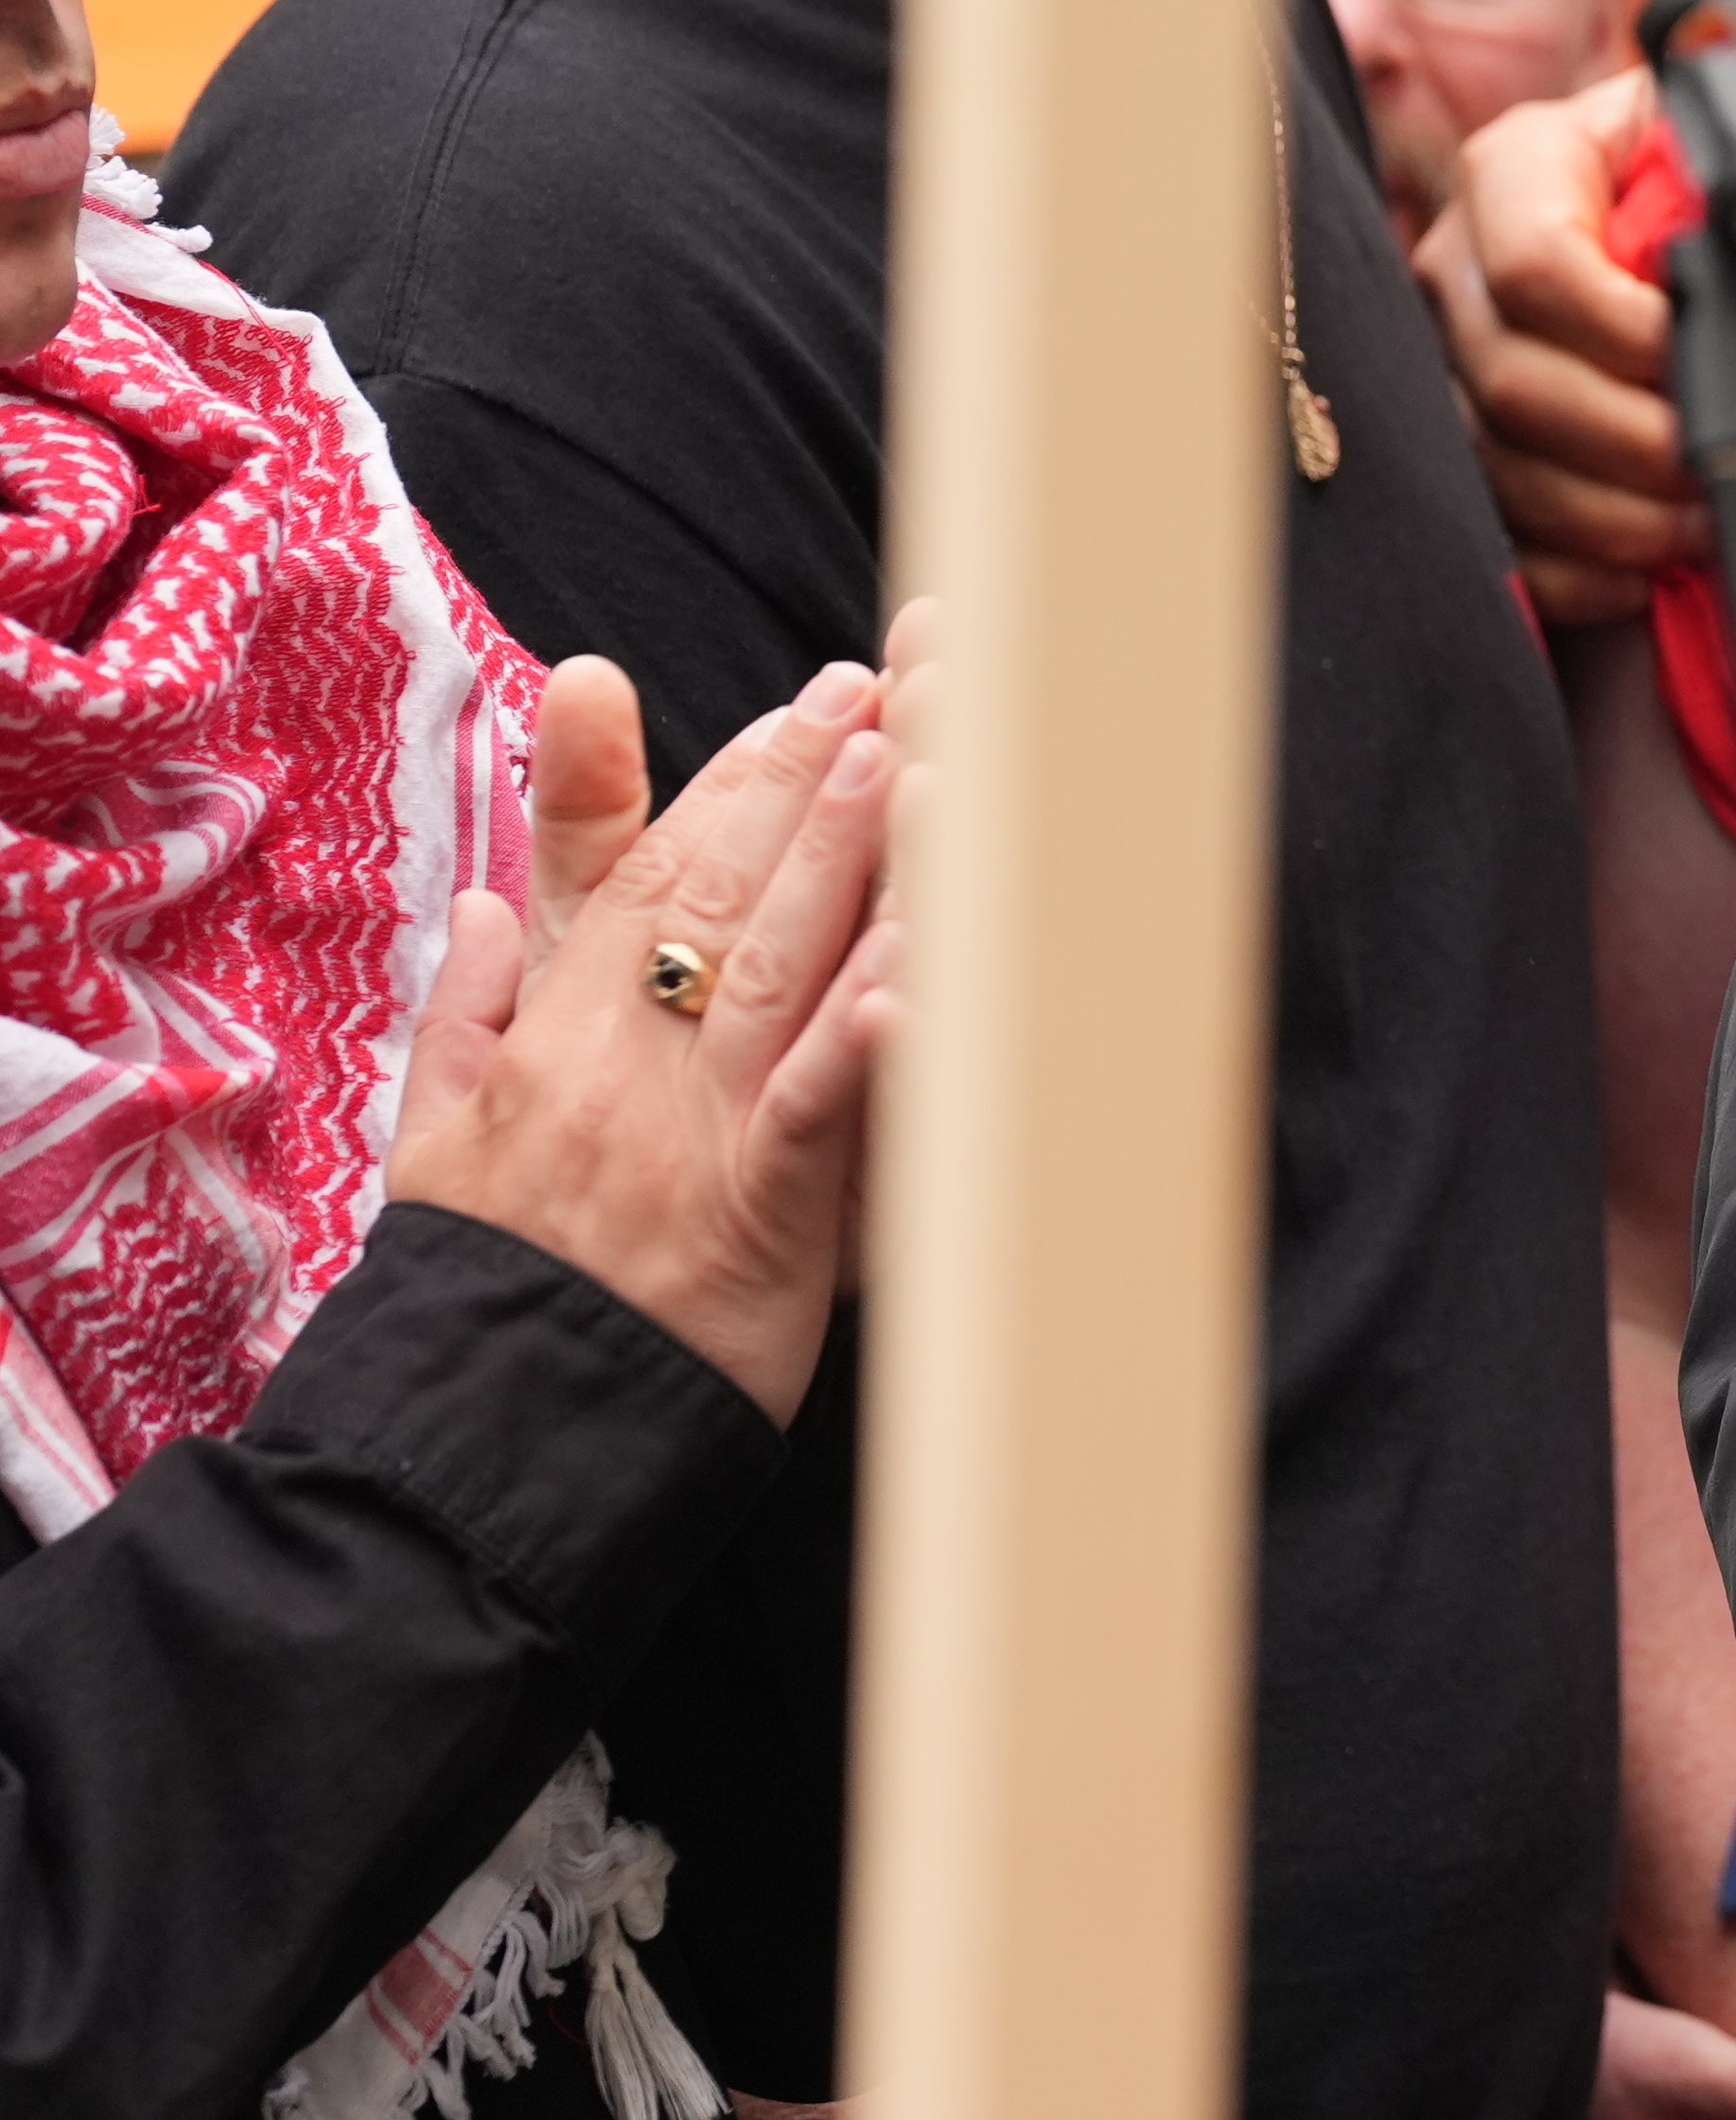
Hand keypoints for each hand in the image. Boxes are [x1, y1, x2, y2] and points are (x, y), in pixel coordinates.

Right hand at [392, 657, 897, 1420]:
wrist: (482, 1430)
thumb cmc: (481, 1287)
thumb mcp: (434, 1135)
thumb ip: (467, 1013)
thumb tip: (480, 907)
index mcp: (552, 1037)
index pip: (647, 875)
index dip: (733, 783)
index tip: (807, 708)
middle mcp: (618, 1062)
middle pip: (719, 894)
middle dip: (801, 783)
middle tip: (875, 689)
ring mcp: (686, 1134)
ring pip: (775, 969)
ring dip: (844, 862)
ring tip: (906, 762)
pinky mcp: (753, 1215)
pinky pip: (818, 1110)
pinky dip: (867, 1038)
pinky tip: (916, 969)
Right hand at [1436, 66, 1700, 623]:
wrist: (1657, 217)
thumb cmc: (1696, 182)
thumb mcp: (1703, 141)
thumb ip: (1719, 162)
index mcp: (1513, 170)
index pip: (1535, 263)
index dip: (1624, 330)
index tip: (1699, 359)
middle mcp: (1453, 265)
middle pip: (1514, 382)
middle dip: (1636, 444)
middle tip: (1721, 469)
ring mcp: (1439, 361)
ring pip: (1501, 467)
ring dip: (1615, 517)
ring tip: (1701, 527)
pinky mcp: (1450, 449)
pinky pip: (1495, 535)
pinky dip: (1572, 574)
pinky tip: (1640, 577)